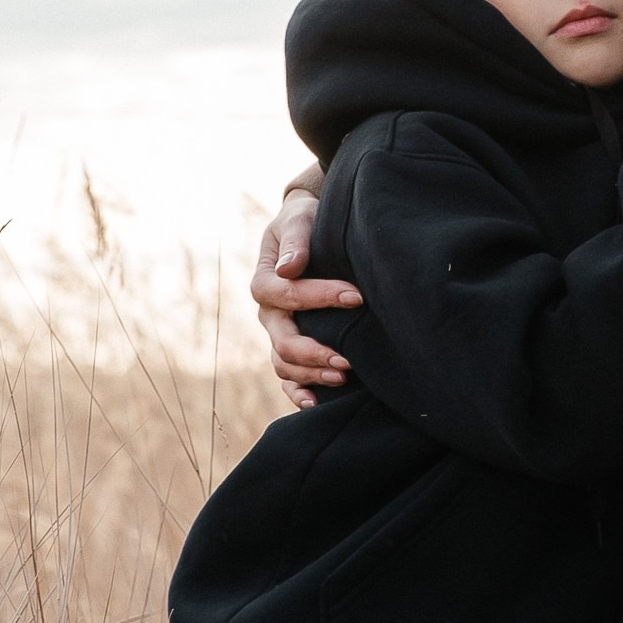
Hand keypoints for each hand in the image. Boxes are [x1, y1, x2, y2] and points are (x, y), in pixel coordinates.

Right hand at [251, 179, 359, 405]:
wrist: (309, 233)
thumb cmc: (305, 222)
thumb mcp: (299, 219)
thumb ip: (295, 240)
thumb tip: (289, 267)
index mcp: (265, 281)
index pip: (285, 294)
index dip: (319, 297)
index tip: (356, 296)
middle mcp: (269, 314)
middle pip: (283, 340)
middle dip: (315, 351)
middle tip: (349, 358)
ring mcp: (278, 334)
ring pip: (285, 364)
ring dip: (312, 375)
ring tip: (345, 376)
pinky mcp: (291, 349)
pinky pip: (288, 379)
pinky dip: (298, 393)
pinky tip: (316, 404)